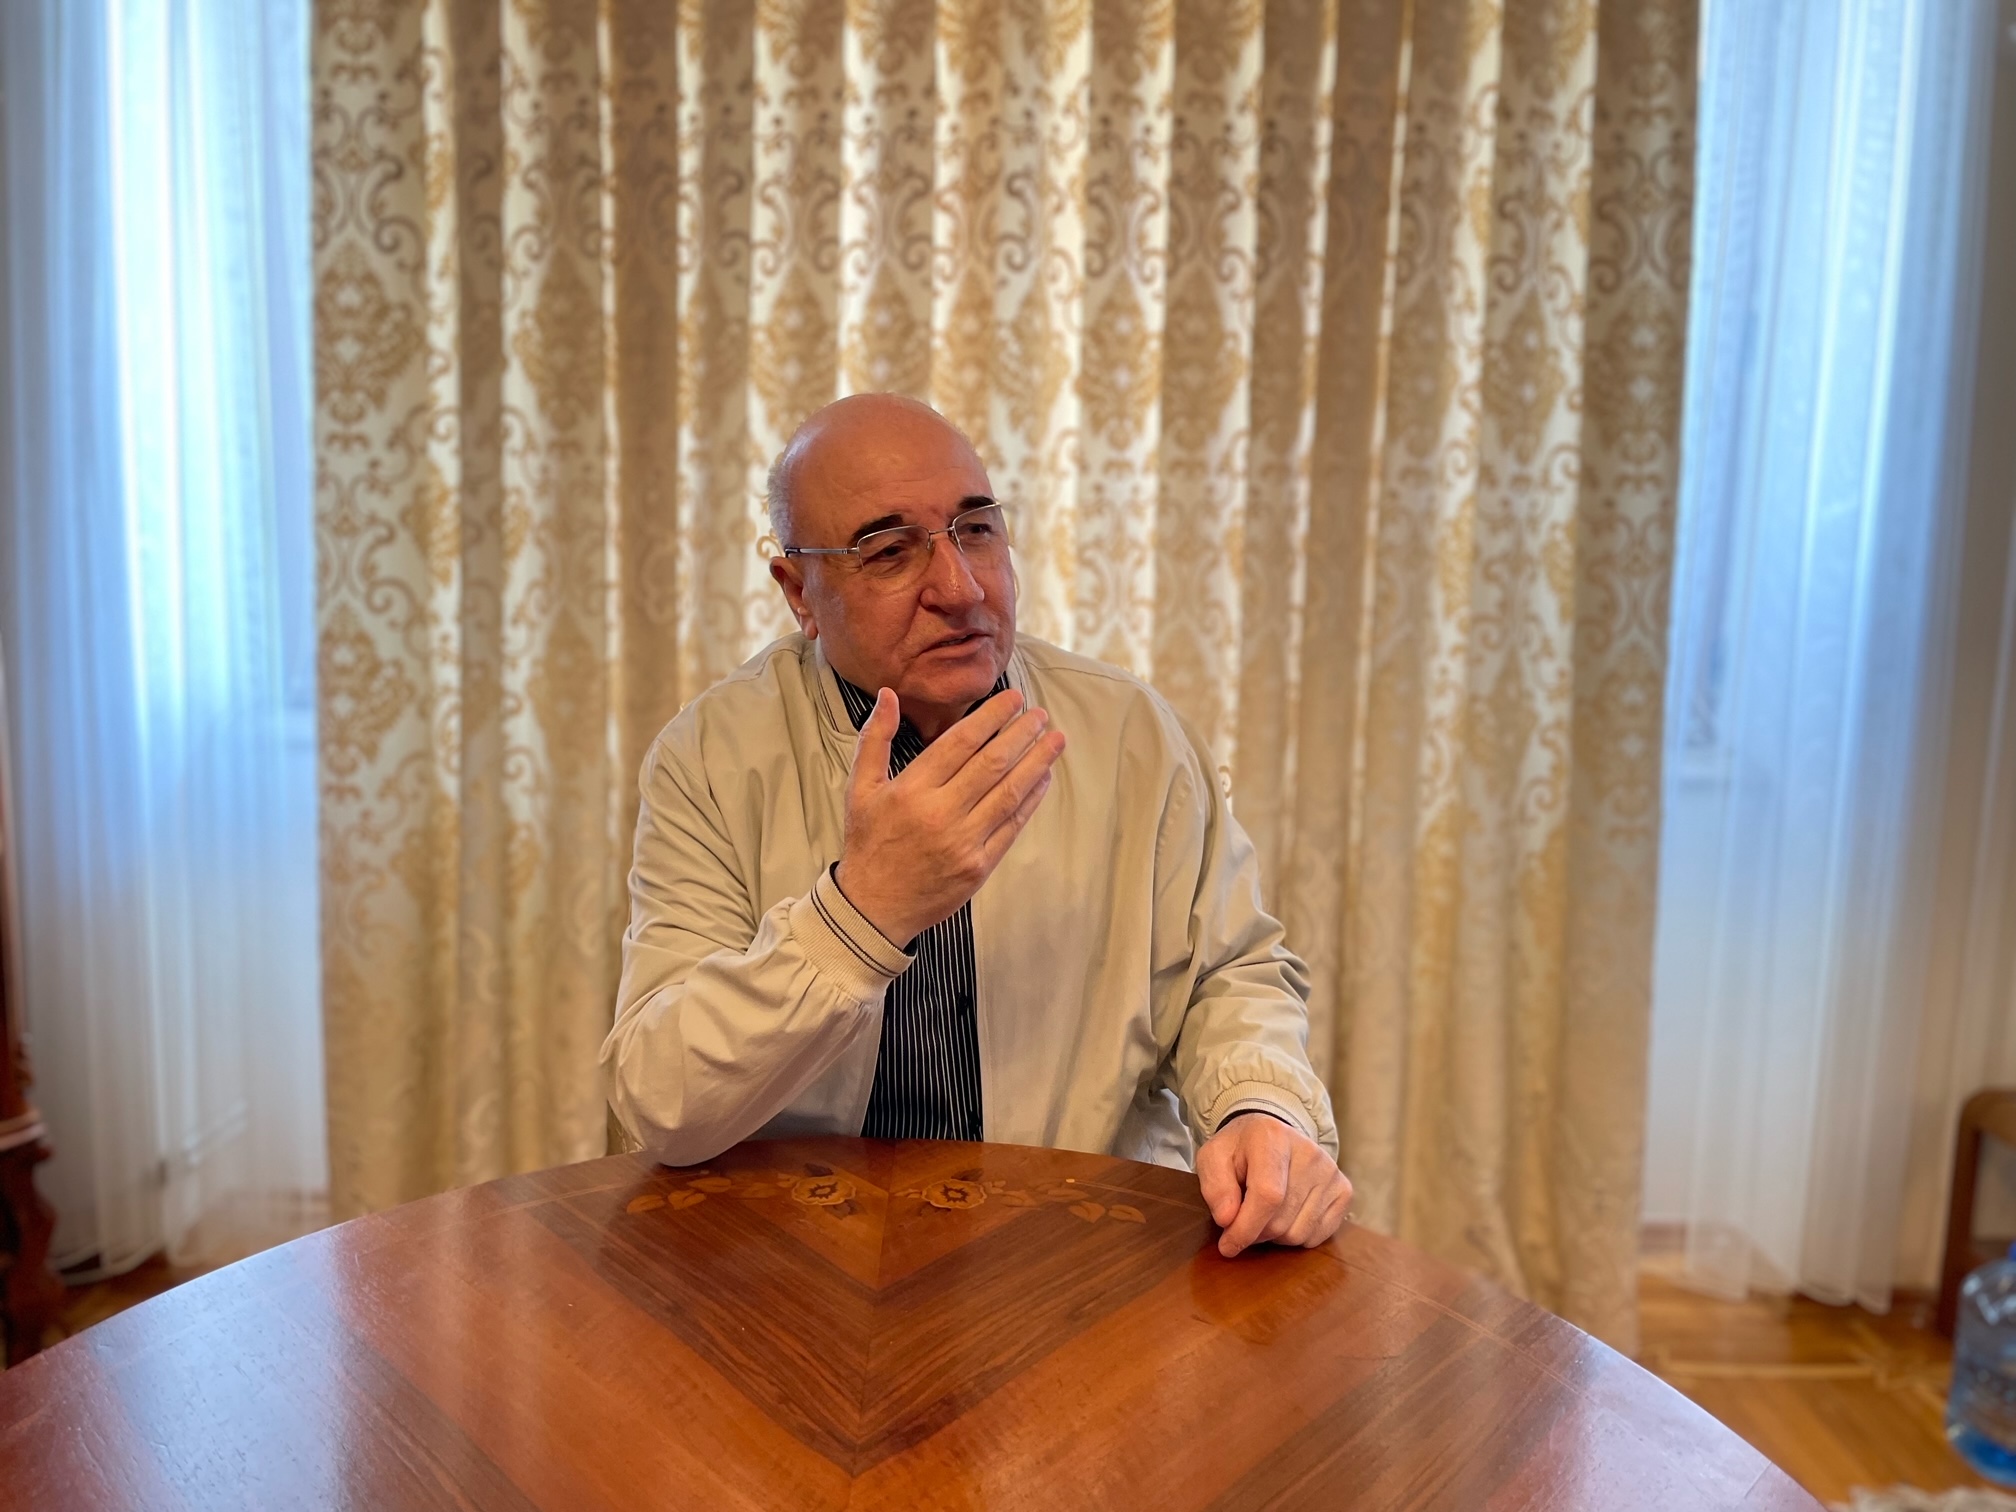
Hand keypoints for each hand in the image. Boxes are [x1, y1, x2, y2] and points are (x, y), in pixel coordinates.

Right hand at [834, 687, 1065, 944]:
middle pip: (993, 764)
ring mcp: (964, 842)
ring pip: (1009, 793)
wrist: (874, 908)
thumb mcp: (860, 789)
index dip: (992, 717)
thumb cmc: (869, 843)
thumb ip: (875, 739)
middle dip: (1022, 734)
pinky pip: (1013, 826)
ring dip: (1037, 763)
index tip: (1014, 699)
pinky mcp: (980, 866)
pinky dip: (1031, 800)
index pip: (961, 742)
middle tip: (1041, 714)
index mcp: (912, 789)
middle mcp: (941, 813)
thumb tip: (889, 695)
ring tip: (1055, 740)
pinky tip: (1043, 779)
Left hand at [1197, 1112, 1351, 1257]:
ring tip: (1264, 1214)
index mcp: (1272, 1137)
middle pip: (1280, 1220)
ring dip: (1274, 1236)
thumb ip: (1215, 1186)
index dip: (1245, 1227)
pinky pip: (1316, 1236)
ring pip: (1298, 1234)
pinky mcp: (1344, 1190)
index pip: (1267, 1195)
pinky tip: (1286, 1214)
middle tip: (1242, 1220)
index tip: (1227, 1245)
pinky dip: (1295, 1237)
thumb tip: (1228, 1219)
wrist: (1273, 1137)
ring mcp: (1331, 1172)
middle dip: (1254, 1232)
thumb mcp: (1213, 1158)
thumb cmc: (1240, 1151)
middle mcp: (1309, 1153)